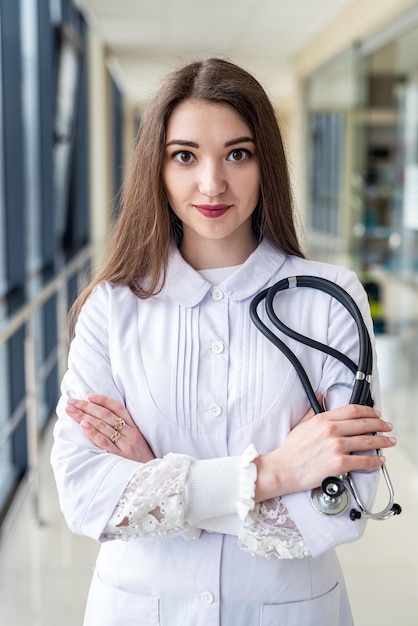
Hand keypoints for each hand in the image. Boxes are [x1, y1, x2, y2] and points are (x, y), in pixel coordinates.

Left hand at [65, 394, 154, 461]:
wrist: (152, 477)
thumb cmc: (142, 460)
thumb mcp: (139, 442)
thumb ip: (126, 431)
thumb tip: (105, 421)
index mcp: (135, 428)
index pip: (118, 408)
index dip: (103, 400)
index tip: (88, 395)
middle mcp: (130, 434)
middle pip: (106, 415)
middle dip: (87, 406)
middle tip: (71, 401)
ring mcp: (125, 445)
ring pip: (103, 426)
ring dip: (84, 416)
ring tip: (71, 410)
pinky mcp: (120, 457)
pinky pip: (104, 442)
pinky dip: (93, 432)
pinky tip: (82, 425)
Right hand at [254, 404, 396, 501]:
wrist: (284, 469)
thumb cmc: (291, 450)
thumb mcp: (302, 424)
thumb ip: (313, 410)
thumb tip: (319, 398)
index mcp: (323, 420)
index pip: (352, 410)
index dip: (368, 411)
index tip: (375, 414)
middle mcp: (331, 431)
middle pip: (363, 424)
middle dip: (380, 424)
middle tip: (387, 427)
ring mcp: (336, 447)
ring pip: (367, 441)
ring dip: (382, 441)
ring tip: (389, 442)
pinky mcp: (339, 464)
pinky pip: (363, 461)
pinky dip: (374, 460)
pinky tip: (380, 459)